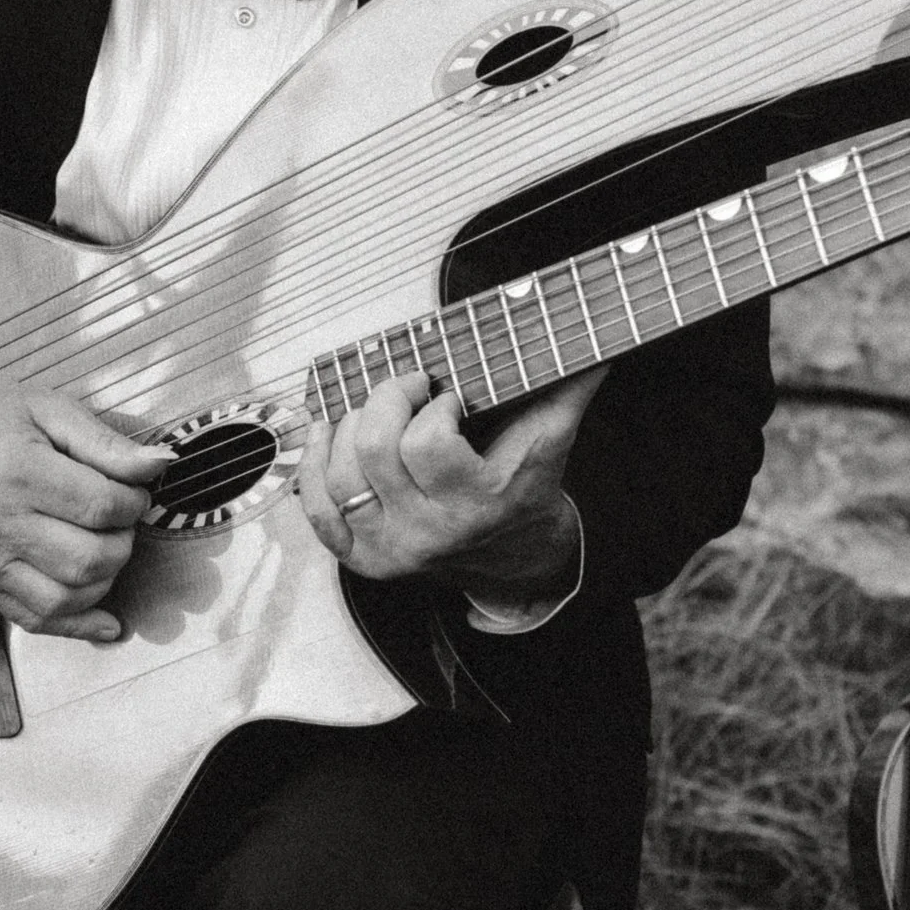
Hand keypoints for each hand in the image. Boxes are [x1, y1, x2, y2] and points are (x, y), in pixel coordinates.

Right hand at [0, 354, 171, 641]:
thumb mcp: (48, 410)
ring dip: (105, 579)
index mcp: (20, 474)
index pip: (102, 507)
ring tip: (105, 547)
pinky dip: (77, 625)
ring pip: (67, 597)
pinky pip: (35, 620)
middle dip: (124, 541)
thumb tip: (159, 463)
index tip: (134, 491)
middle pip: (90, 558)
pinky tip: (105, 619)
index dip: (135, 502)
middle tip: (120, 520)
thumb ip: (107, 442)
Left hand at [296, 368, 604, 602]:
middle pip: (374, 450)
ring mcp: (391, 549)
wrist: (517, 565)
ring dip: (348, 425)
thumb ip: (568, 388)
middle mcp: (428, 532)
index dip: (433, 406)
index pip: (428, 444)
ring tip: (374, 408)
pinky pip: (319, 510)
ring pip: (341, 474)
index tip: (448, 397)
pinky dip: (314, 466)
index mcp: (478, 503)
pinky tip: (328, 434)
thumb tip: (595, 343)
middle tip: (408, 387)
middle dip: (386, 399)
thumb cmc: (528, 492)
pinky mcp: (363, 558)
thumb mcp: (552, 441)